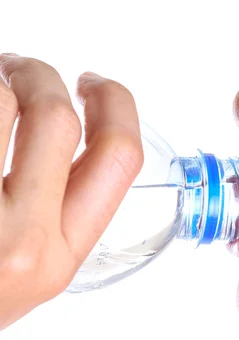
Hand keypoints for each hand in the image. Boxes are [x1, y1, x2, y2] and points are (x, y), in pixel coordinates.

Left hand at [0, 53, 143, 330]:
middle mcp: (20, 241)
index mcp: (59, 257)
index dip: (116, 104)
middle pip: (57, 118)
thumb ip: (59, 207)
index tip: (95, 84)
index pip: (117, 159)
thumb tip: (64, 122)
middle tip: (20, 70)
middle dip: (41, 75)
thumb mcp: (27, 269)